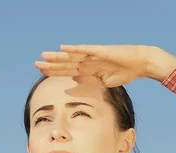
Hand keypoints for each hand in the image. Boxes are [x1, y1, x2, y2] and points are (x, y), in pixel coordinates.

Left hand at [34, 45, 175, 86]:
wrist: (141, 64)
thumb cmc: (125, 73)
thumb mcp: (103, 82)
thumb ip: (88, 82)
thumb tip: (73, 81)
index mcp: (88, 70)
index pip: (67, 71)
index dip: (54, 72)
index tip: (41, 72)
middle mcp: (88, 61)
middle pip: (66, 64)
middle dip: (51, 65)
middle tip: (35, 64)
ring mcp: (94, 56)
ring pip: (72, 57)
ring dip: (58, 57)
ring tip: (43, 56)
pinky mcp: (101, 51)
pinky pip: (85, 50)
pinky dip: (74, 49)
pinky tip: (63, 48)